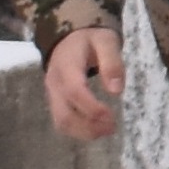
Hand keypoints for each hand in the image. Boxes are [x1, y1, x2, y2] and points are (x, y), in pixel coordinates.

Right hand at [43, 21, 126, 138]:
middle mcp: (54, 83)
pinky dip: (78, 130)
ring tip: (107, 130)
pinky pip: (62, 121)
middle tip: (112, 128)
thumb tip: (116, 91)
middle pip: (64, 114)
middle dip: (89, 126)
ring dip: (84, 132)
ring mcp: (52, 94)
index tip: (111, 116)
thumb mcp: (106, 41)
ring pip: (61, 122)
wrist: (69, 36)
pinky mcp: (55, 101)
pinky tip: (96, 128)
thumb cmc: (90, 38)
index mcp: (66, 65)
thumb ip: (112, 63)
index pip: (74, 91)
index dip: (92, 108)